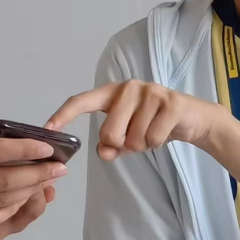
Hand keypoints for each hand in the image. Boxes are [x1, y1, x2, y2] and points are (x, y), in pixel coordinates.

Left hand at [47, 81, 221, 160]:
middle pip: (109, 132)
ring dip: (142, 145)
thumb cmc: (152, 124)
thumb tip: (104, 152)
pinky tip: (164, 133)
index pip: (82, 101)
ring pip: (133, 138)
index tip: (48, 129)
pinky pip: (153, 138)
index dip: (63, 115)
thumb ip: (112, 145)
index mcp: (112, 93)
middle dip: (121, 145)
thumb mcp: (128, 137)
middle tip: (136, 140)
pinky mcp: (170, 103)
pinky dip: (157, 144)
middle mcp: (129, 87)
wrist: (192, 118)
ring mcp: (151, 92)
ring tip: (152, 134)